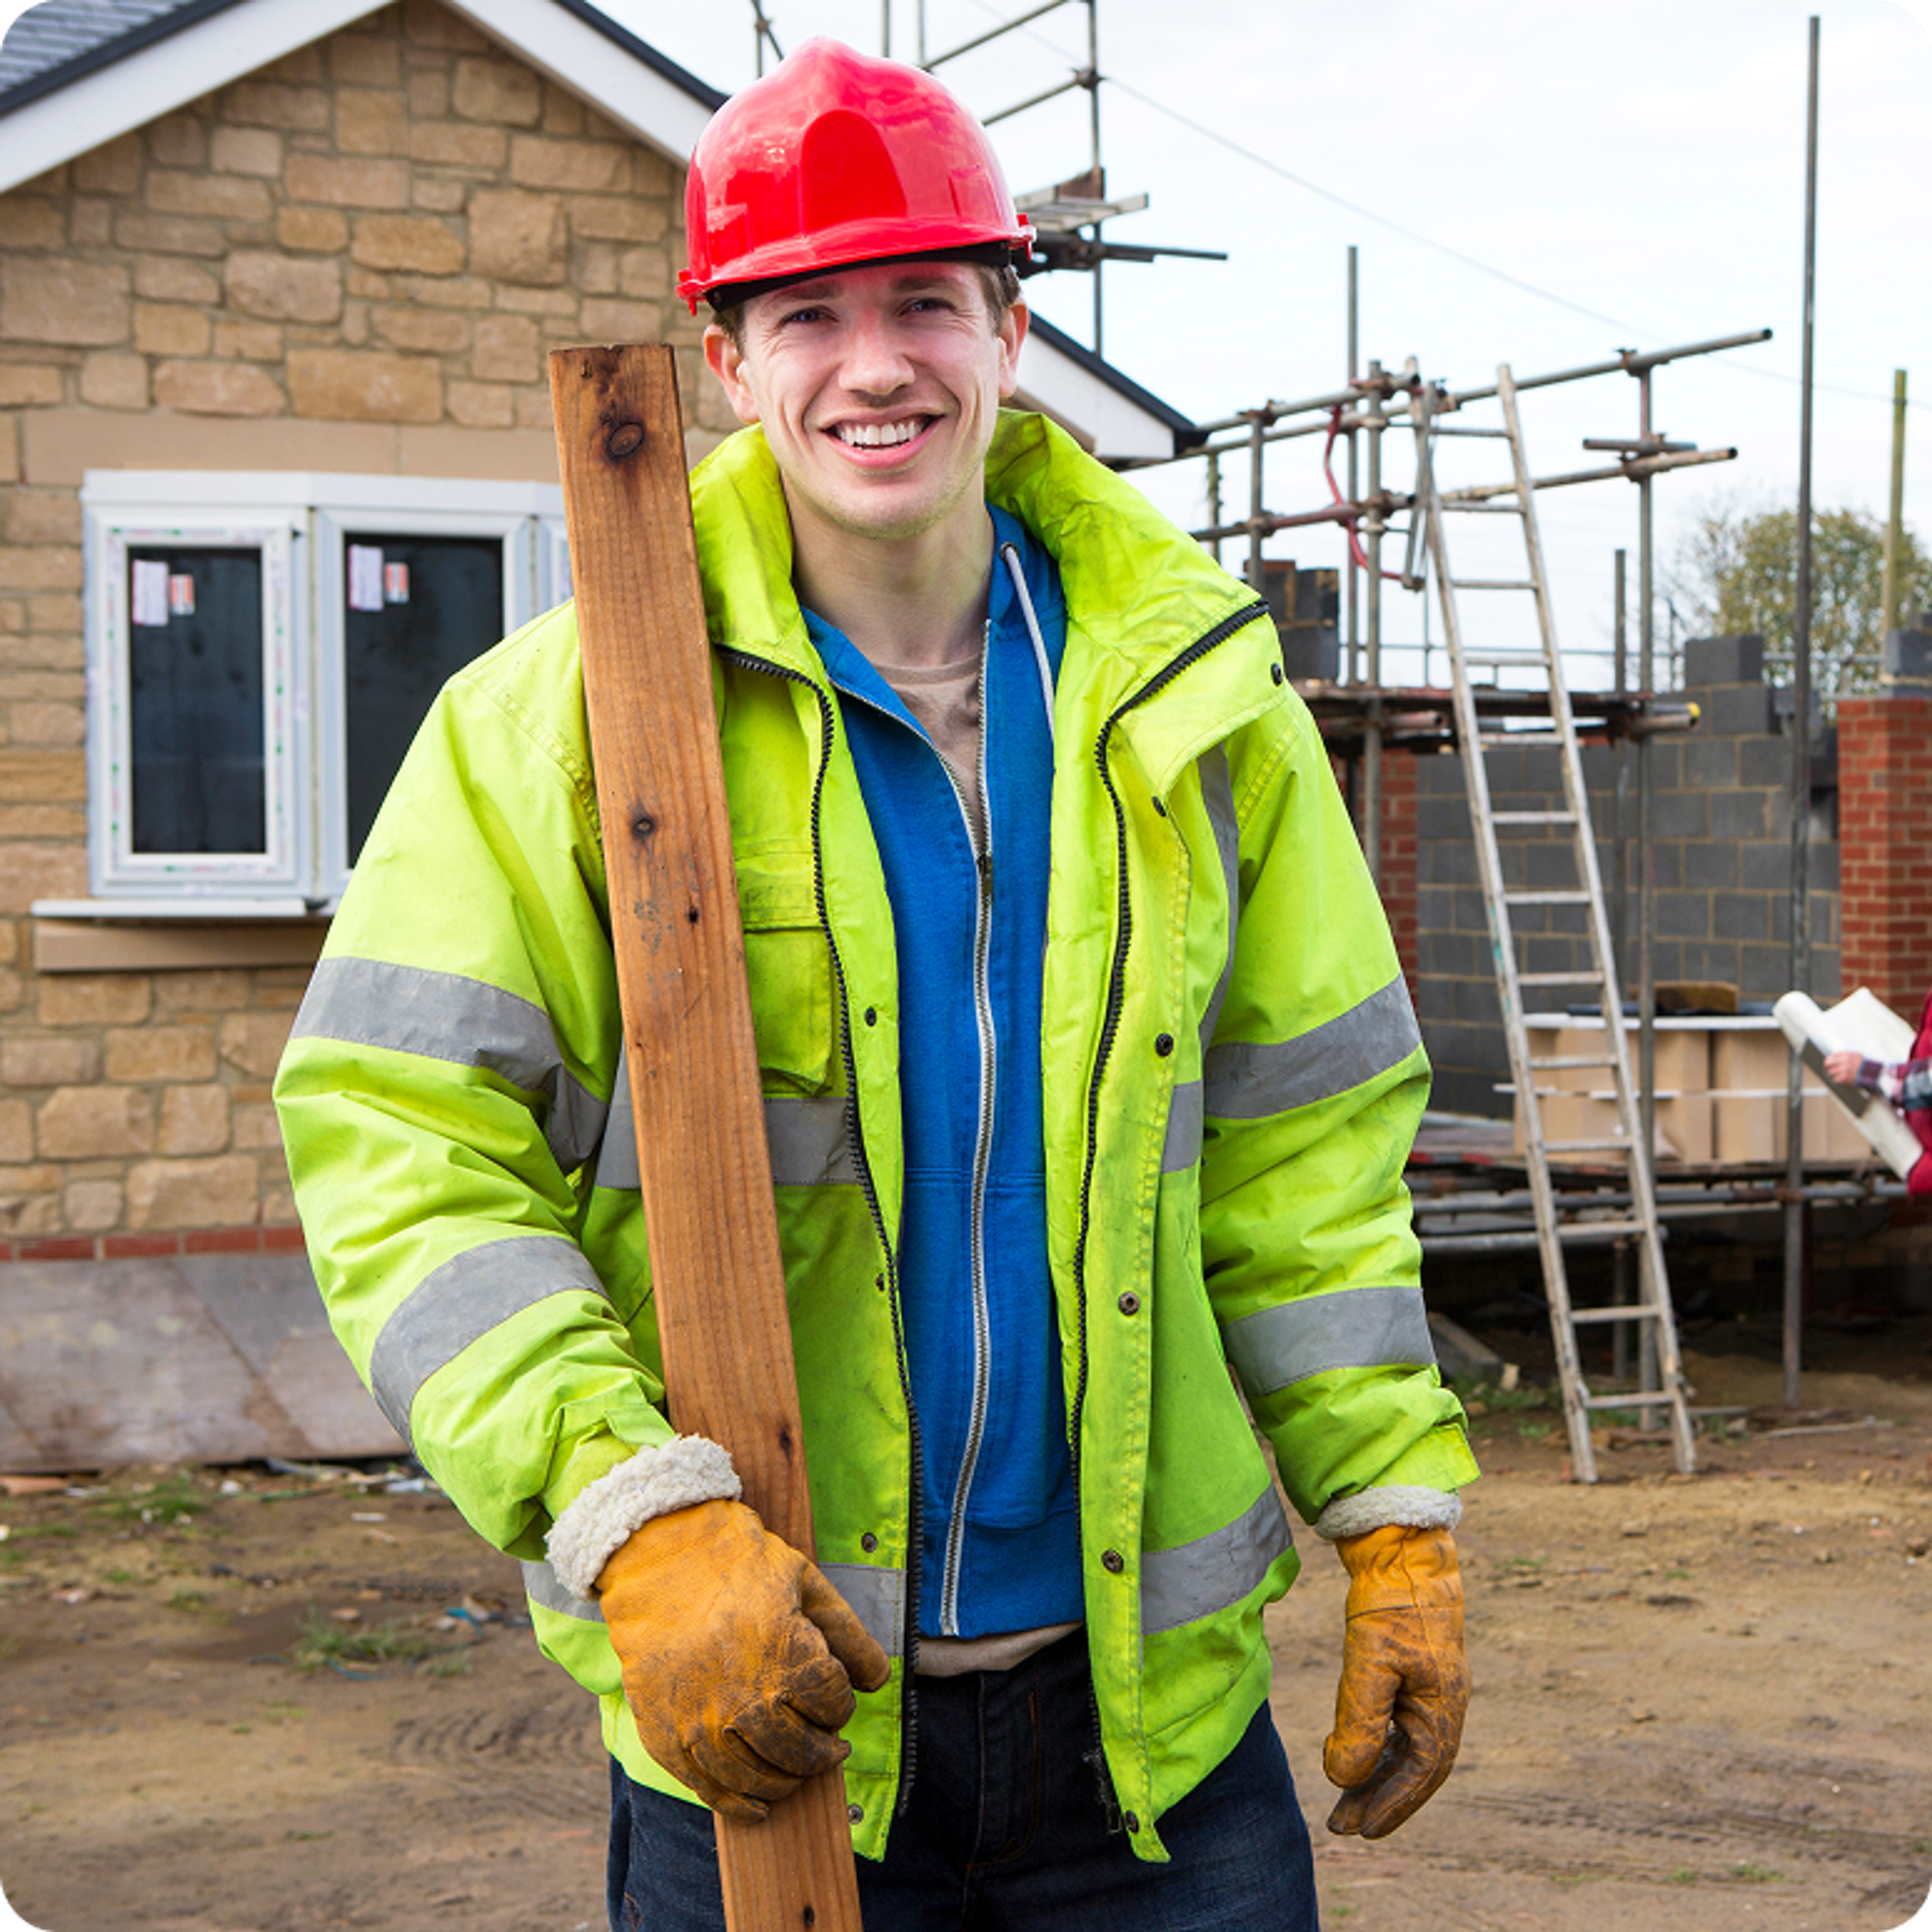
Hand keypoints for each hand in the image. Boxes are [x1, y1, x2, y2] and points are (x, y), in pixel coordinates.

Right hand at [597, 1498, 890, 1820]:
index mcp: (788, 1657)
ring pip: (761, 1778)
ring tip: (795, 1771)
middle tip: (827, 1747)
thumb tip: (878, 1681)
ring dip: (786, 1781)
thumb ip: (848, 1633)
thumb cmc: (738, 1564)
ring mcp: (704, 1724)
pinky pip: (711, 1789)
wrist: (658, 1557)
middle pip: (802, 1752)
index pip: (834, 1706)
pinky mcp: (668, 1737)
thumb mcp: (805, 1582)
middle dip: (822, 1752)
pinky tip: (757, 1807)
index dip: (839, 1702)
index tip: (831, 1694)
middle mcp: (747, 1700)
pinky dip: (739, 1805)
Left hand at [1324, 1523, 1467, 1837]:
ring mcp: (1430, 1687)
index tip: (1360, 1830)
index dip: (1391, 1805)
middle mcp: (1443, 1703)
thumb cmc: (1391, 1604)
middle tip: (1342, 1826)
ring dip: (1376, 1775)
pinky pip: (1399, 1724)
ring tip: (1342, 1802)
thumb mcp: (1371, 1661)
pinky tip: (1356, 1755)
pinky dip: (1378, 1745)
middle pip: (1414, 1768)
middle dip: (1380, 1799)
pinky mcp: (1412, 1671)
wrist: (1402, 1550)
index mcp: (1443, 1707)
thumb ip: (1359, 1722)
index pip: (1420, 1773)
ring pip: (1404, 1747)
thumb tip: (1344, 1779)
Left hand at [1822, 1051, 1862, 1086]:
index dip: (1829, 1059)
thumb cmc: (1863, 1064)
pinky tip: (1839, 1077)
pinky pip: (1835, 1079)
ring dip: (1832, 1072)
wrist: (1872, 1072)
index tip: (1828, 1061)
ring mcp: (1845, 1070)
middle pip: (1828, 1063)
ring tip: (1835, 1073)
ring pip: (1830, 1072)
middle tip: (1828, 1067)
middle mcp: (1844, 1062)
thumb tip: (1832, 1056)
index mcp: (1847, 1055)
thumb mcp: (1855, 1055)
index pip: (1831, 1056)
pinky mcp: (1846, 1078)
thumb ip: (1844, 1055)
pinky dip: (1836, 1078)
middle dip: (1828, 1065)